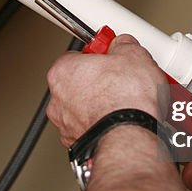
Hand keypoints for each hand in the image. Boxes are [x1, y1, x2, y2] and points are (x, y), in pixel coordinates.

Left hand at [46, 34, 165, 147]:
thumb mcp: (133, 54)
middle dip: (102, 82)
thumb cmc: (126, 101)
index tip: (111, 56)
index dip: (98, 55)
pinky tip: (126, 121)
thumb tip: (123, 45)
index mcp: (63, 72)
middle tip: (124, 80)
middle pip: (80, 83)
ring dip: (104, 106)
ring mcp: (67, 126)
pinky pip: (95, 129)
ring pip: (87, 110)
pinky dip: (107, 126)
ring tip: (130, 103)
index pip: (77, 56)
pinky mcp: (81, 145)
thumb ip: (122, 45)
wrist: (131, 138)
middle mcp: (58, 101)